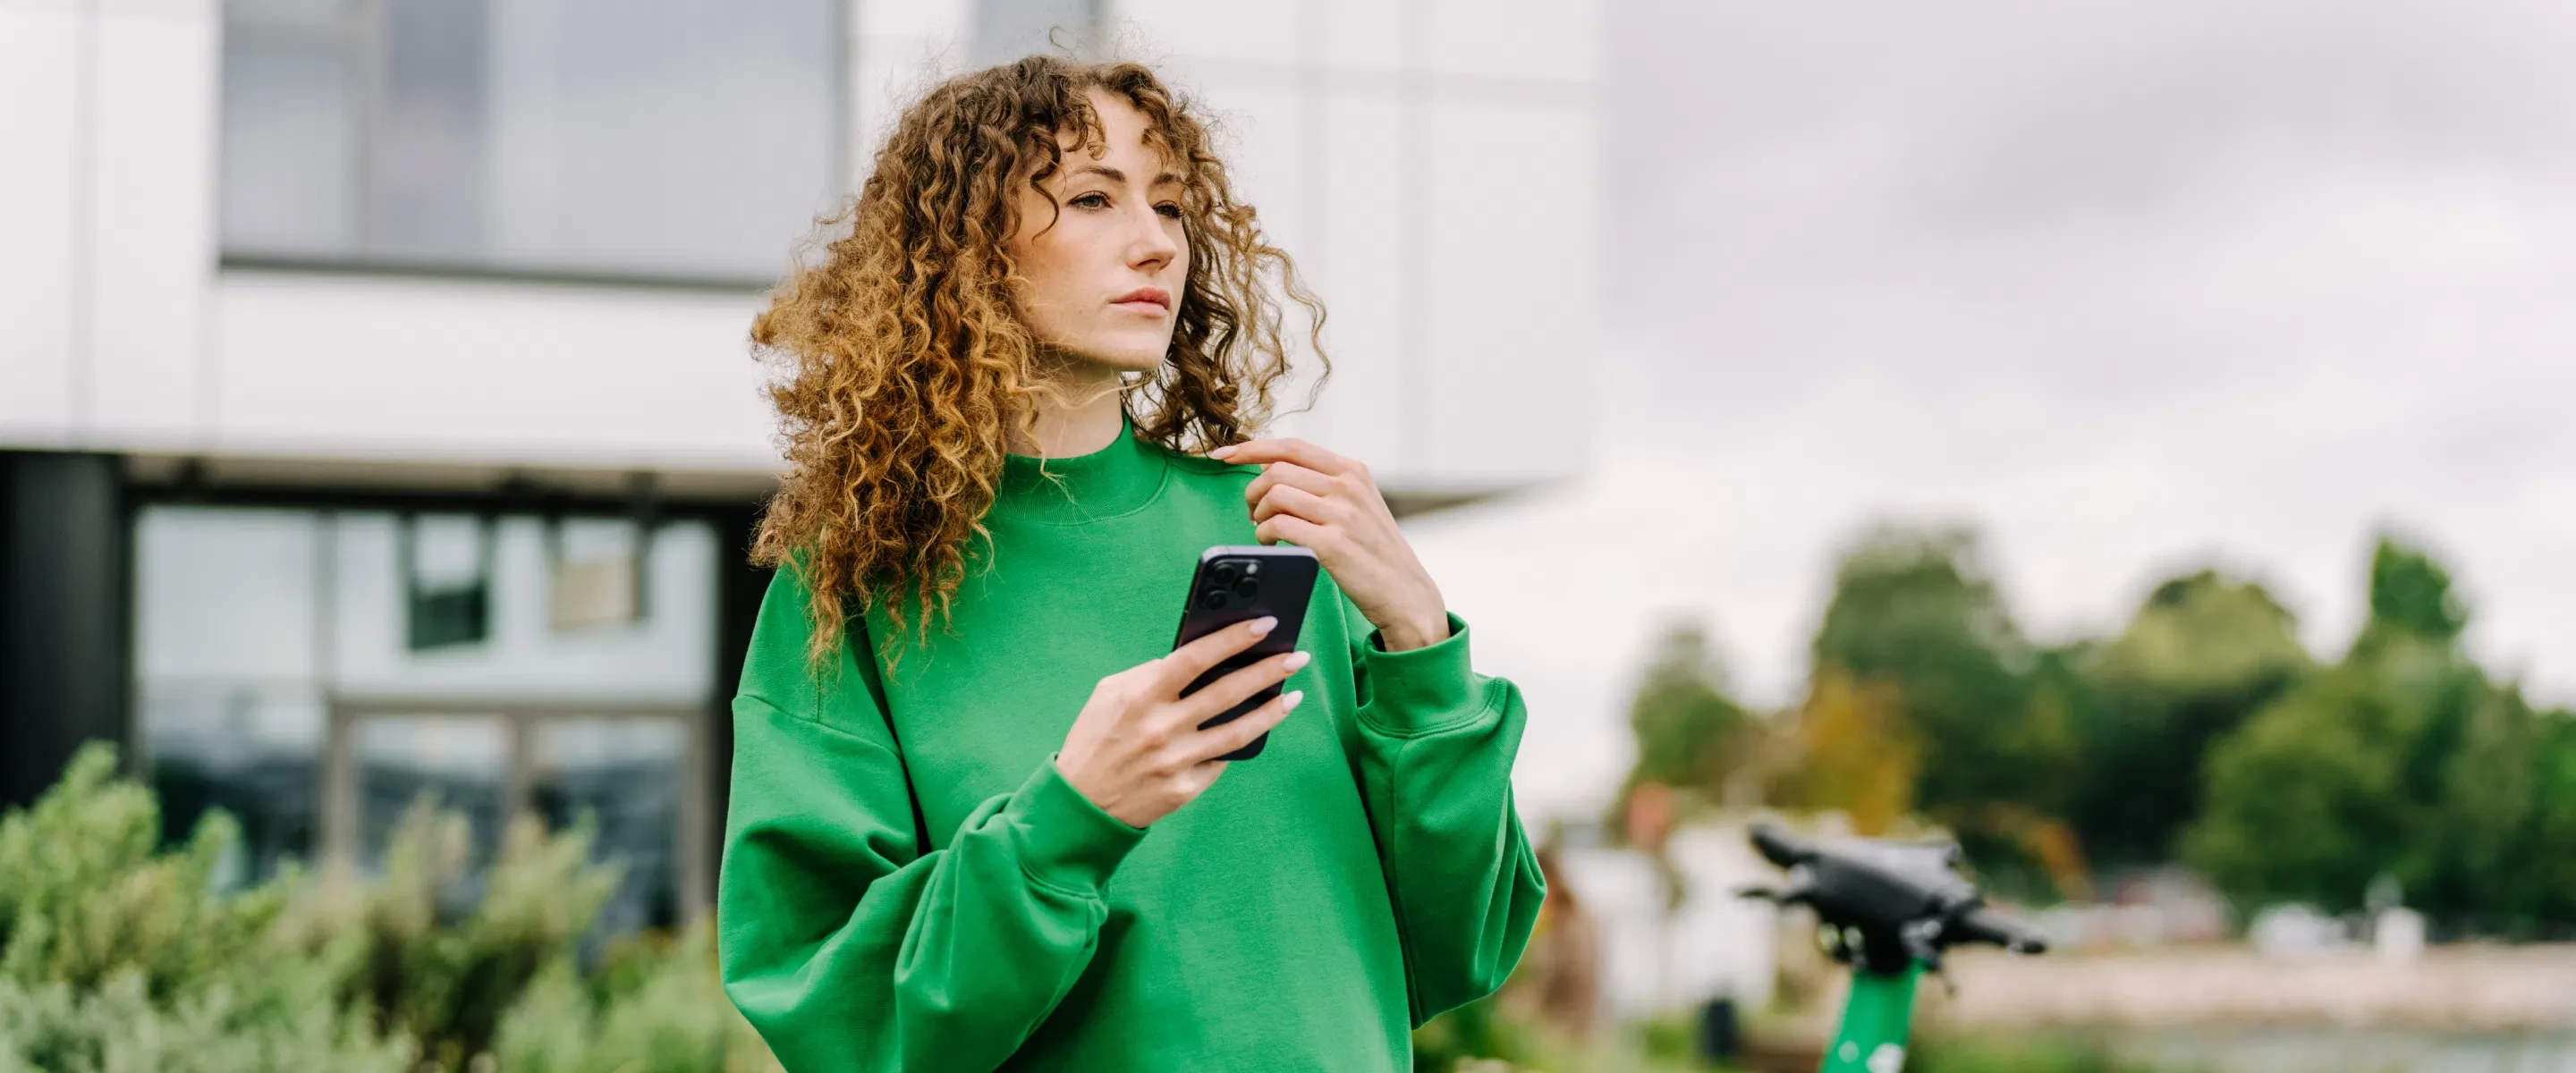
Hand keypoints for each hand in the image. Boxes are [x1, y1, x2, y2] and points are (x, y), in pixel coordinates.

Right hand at [1054, 615, 1310, 826]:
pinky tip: (1253, 730)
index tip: (1264, 624)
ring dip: (1272, 710)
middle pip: (1228, 691)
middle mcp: (1162, 728)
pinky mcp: (1185, 789)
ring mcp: (1176, 761)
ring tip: (1293, 694)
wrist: (1082, 804)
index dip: (1233, 638)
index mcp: (1141, 696)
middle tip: (1296, 656)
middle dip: (1268, 669)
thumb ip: (1148, 674)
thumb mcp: (1108, 695)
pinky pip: (1221, 761)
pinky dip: (1237, 744)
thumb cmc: (1095, 740)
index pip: (1196, 658)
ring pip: (1239, 731)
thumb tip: (1194, 659)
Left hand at [1209, 438, 1449, 651]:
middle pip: (1276, 471)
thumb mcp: (1359, 504)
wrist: (1405, 593)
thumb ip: (1323, 484)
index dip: (1251, 448)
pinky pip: (1278, 527)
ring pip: (1274, 496)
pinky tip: (1274, 546)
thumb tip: (1270, 469)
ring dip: (1258, 515)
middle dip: (1252, 493)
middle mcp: (1348, 487)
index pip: (1291, 446)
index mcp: (1352, 471)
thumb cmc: (1374, 551)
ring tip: (1266, 532)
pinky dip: (1265, 536)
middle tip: (1254, 514)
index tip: (1224, 455)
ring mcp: (1342, 514)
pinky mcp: (1332, 544)